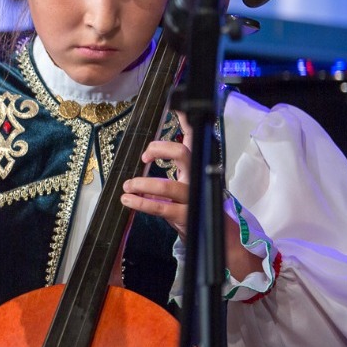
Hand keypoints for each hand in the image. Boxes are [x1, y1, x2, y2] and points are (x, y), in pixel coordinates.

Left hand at [120, 116, 263, 279]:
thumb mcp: (185, 185)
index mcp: (198, 168)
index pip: (194, 139)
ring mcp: (194, 199)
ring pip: (169, 186)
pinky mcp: (187, 217)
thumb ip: (169, 171)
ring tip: (128, 185)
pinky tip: (129, 200)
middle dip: (162, 149)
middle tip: (145, 155)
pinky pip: (162, 208)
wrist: (219, 242)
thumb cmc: (197, 210)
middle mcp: (199, 179)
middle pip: (185, 154)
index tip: (175, 104)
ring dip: (144, 183)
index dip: (185, 120)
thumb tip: (147, 155)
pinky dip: (141, 203)